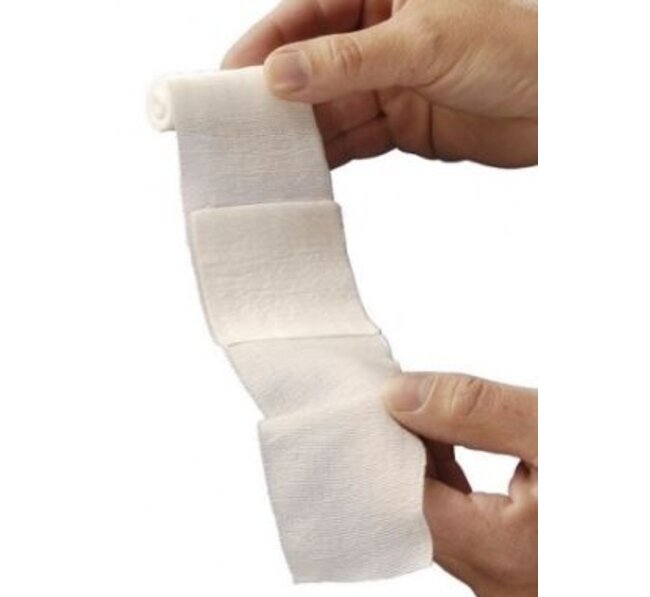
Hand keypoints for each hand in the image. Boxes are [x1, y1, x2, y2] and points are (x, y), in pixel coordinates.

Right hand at [223, 0, 536, 167]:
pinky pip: (355, 138)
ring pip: (330, 108)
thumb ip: (347, 62)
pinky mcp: (402, 124)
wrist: (562, 107)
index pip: (305, 15)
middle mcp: (380, 36)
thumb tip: (279, 76)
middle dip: (277, 97)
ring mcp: (390, 82)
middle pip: (312, 66)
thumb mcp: (421, 43)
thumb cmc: (513, 47)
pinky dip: (331, 154)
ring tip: (265, 156)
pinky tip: (306, 167)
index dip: (264, 47)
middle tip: (238, 127)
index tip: (228, 80)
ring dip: (301, 133)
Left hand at [383, 372, 537, 596]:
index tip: (380, 405)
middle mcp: (505, 585)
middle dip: (407, 455)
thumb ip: (472, 410)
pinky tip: (454, 444)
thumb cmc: (632, 469)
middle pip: (422, 515)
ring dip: (430, 466)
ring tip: (428, 415)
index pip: (408, 503)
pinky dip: (455, 482)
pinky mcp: (531, 566)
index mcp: (505, 560)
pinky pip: (470, 523)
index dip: (388, 450)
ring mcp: (519, 581)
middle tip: (399, 401)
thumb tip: (400, 397)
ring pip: (444, 519)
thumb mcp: (557, 428)